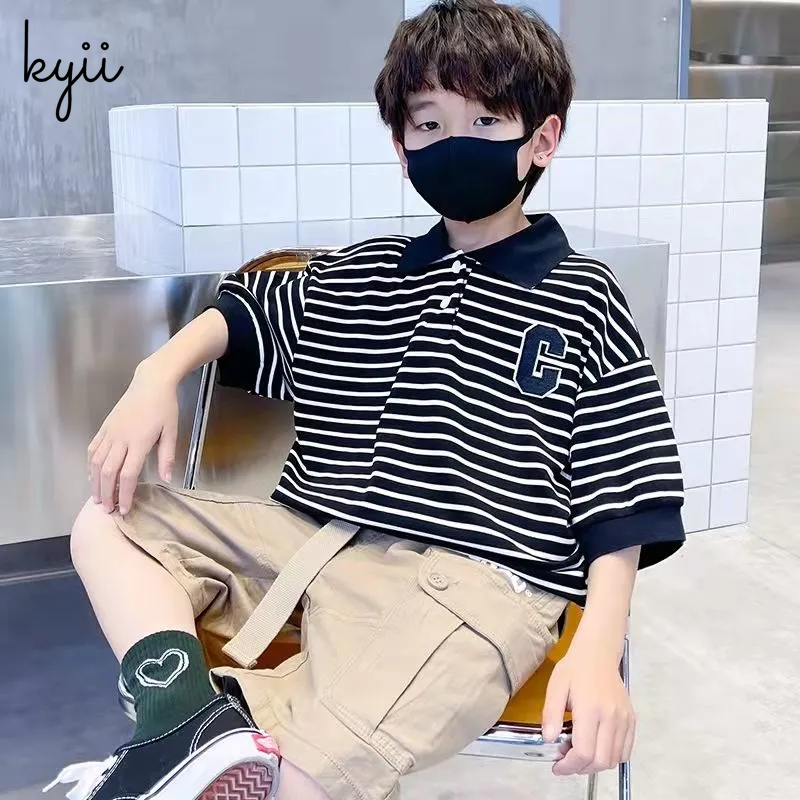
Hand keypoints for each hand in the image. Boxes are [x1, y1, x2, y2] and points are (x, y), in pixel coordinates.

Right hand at [87, 361, 178, 514]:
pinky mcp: (105, 427)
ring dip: (95, 482)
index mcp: (139, 442)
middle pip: (108, 472)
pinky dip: (90, 465)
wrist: (151, 383)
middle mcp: (120, 439)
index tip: (124, 509)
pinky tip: (92, 476)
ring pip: (96, 462)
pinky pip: (93, 449)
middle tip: (107, 510)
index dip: (124, 494)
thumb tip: (167, 479)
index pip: (127, 475)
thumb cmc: (165, 407)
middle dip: (106, 494)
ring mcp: (110, 432)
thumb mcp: (172, 432)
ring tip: (97, 498)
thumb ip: (167, 456)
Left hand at [542, 651, 634, 775]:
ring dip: (595, 764)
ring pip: (614, 759)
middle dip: (580, 768)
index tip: (557, 766)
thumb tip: (548, 739)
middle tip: (566, 760)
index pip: (584, 752)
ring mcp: (624, 719)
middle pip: (600, 761)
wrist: (598, 653)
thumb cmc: (575, 668)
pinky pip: (625, 751)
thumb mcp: (556, 686)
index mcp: (590, 708)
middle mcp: (612, 717)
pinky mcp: (632, 719)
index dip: (569, 766)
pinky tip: (596, 747)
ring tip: (579, 752)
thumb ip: (551, 713)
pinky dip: (611, 757)